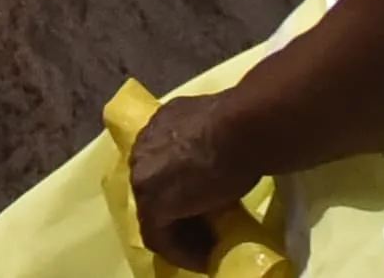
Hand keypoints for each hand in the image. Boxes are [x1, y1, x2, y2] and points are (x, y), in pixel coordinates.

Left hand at [123, 95, 251, 272]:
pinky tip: (206, 259)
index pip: (163, 165)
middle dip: (178, 212)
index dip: (184, 190)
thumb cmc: (240, 128)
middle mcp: (142, 146)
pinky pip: (161, 237)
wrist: (242, 130)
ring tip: (208, 249)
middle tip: (206, 229)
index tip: (206, 207)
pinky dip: (182, 252)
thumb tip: (214, 174)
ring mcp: (142, 176)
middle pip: (156, 189)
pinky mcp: (151, 205)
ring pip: (156, 215)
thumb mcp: (217, 135)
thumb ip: (204, 148)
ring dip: (180, 234)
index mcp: (160, 125)